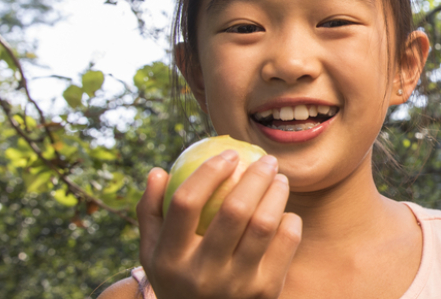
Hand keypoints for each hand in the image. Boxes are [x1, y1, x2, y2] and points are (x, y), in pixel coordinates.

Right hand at [137, 151, 301, 298]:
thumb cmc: (179, 280)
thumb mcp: (153, 256)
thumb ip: (151, 214)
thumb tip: (158, 171)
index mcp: (169, 260)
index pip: (186, 203)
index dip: (209, 172)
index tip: (228, 155)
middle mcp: (202, 274)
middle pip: (234, 211)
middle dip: (255, 176)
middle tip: (267, 161)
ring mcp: (236, 285)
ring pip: (264, 224)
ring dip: (277, 193)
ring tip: (280, 180)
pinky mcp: (266, 292)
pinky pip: (286, 243)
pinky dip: (289, 220)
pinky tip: (285, 212)